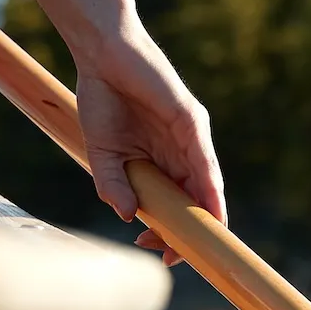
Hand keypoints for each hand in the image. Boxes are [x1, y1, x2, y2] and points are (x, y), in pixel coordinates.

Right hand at [70, 8, 225, 261]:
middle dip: (187, 233)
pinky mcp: (191, 119)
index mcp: (163, 161)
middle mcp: (183, 152)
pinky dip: (208, 186)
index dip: (173, 232)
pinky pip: (204, 159)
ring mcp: (190, 137)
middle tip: (169, 256)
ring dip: (202, 218)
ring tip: (195, 245)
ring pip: (206, 186)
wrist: (101, 54)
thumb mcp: (102, 152)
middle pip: (197, 202)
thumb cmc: (102, 98)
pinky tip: (209, 208)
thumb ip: (113, 185)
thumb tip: (127, 216)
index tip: (158, 253)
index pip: (179, 204)